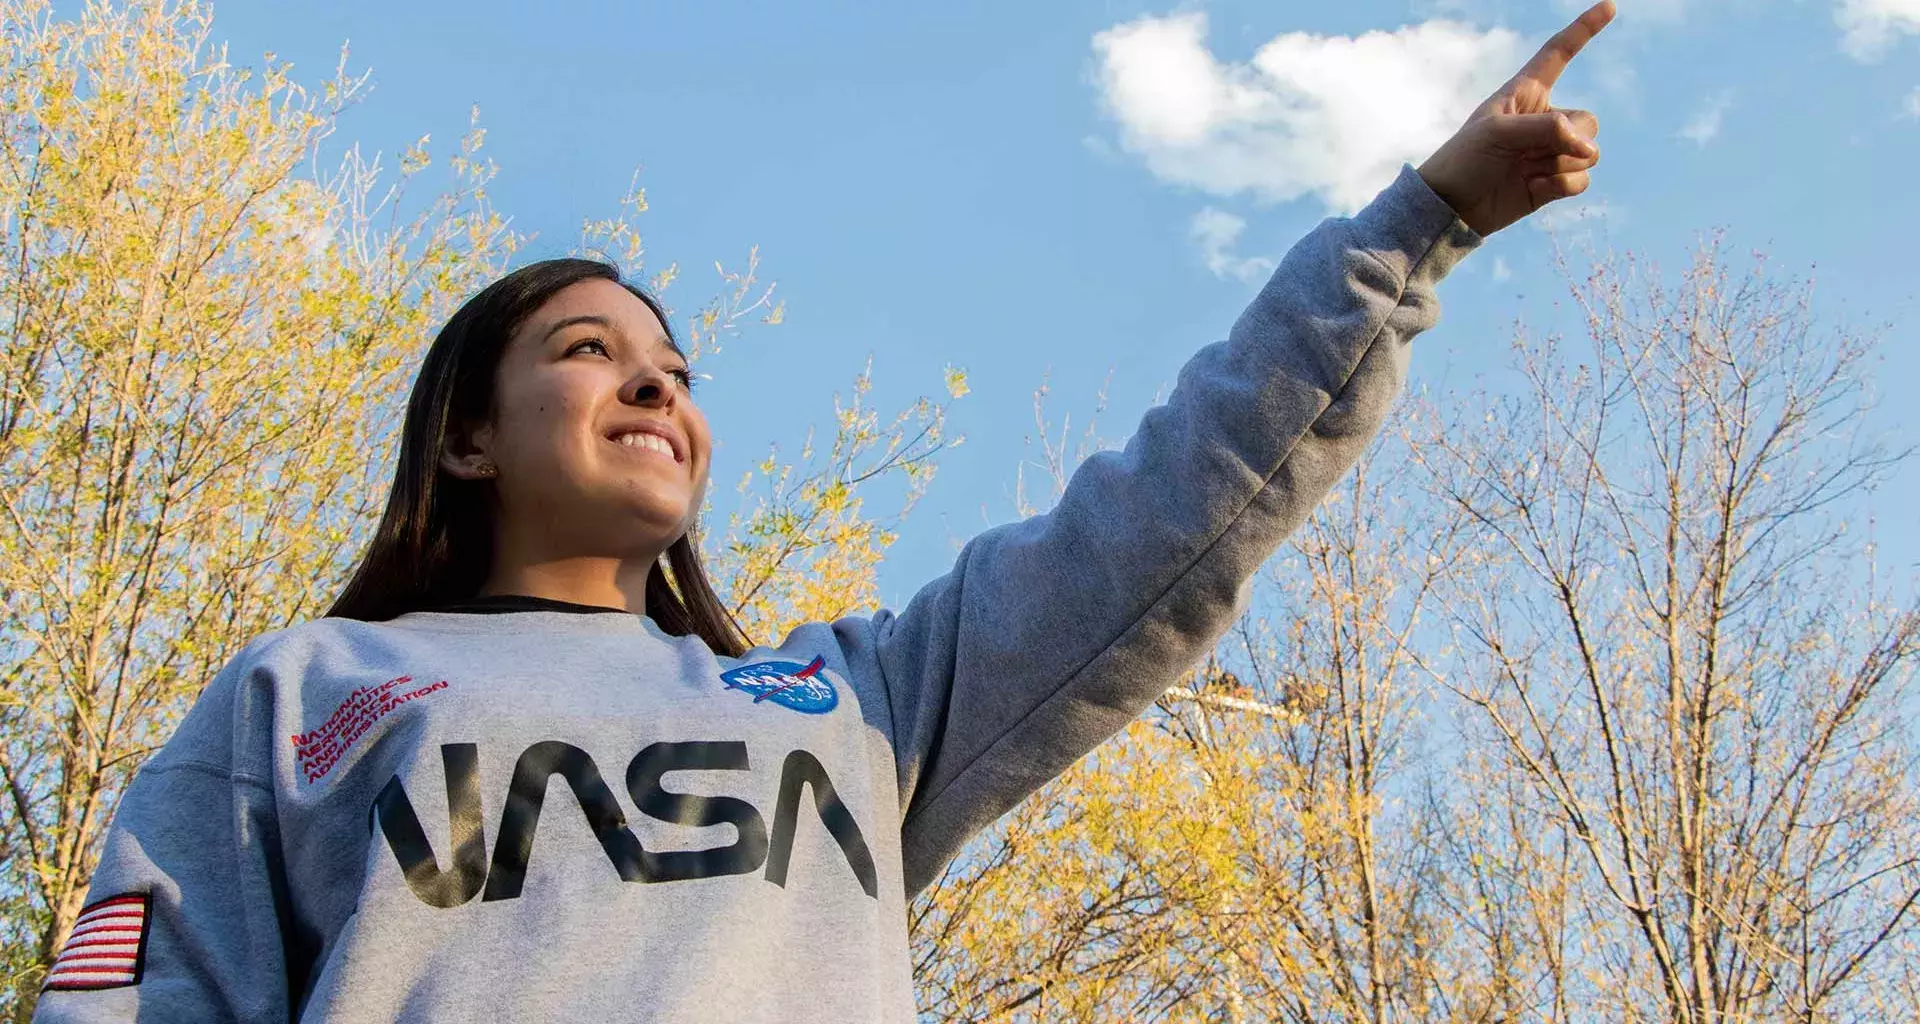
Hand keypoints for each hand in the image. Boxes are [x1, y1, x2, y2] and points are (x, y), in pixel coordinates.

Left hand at [1416, 1, 1614, 236]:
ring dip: (1562, 165)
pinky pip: (1582, 179)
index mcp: (1525, 93)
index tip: (1609, 6)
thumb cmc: (1464, 160)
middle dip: (1571, 139)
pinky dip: (1562, 186)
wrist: (1451, 208)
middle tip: (1531, 155)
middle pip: (1588, 120)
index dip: (1583, 30)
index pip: (1558, 53)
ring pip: (1590, 151)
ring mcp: (1550, 151)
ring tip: (1526, 172)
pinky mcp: (1553, 181)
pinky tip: (1532, 188)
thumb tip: (1586, 146)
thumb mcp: (1497, 133)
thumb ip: (1544, 129)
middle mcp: (1543, 119)